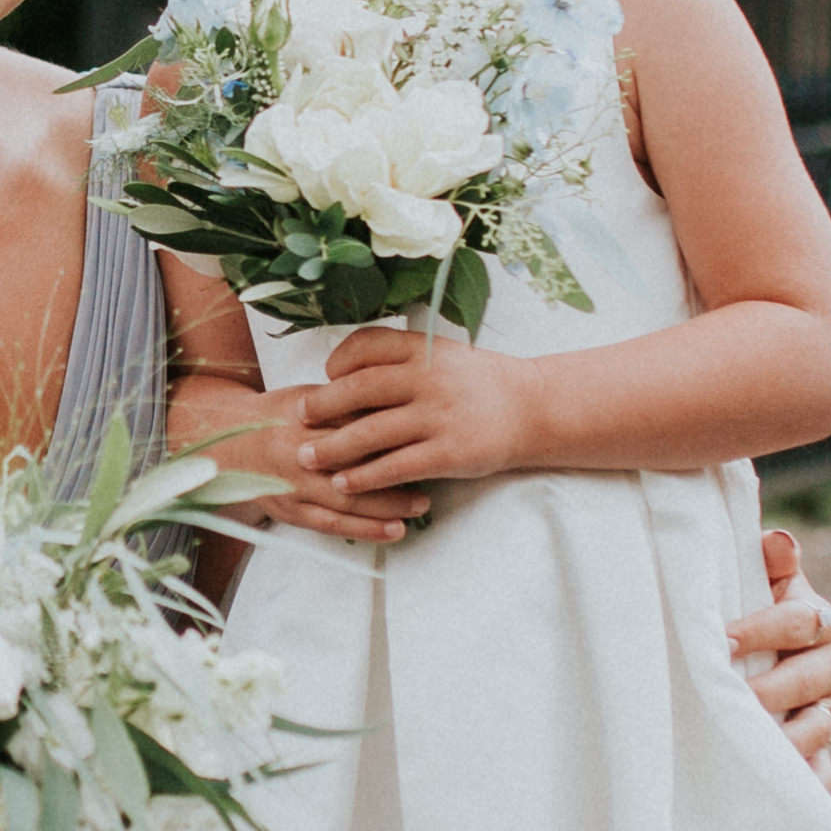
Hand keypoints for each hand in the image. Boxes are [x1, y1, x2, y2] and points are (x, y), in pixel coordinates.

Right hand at [175, 371, 424, 547]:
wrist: (224, 444)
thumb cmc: (277, 417)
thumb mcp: (308, 397)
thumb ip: (346, 404)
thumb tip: (399, 405)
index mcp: (302, 413)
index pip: (353, 420)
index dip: (391, 427)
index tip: (425, 429)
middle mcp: (295, 449)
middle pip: (353, 460)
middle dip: (395, 467)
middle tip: (434, 467)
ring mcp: (290, 484)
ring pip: (346, 498)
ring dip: (388, 504)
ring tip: (422, 505)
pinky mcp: (289, 510)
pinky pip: (331, 524)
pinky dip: (365, 529)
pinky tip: (394, 531)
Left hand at [296, 325, 554, 500]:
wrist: (532, 409)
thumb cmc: (478, 383)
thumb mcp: (442, 355)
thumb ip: (400, 358)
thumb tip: (342, 372)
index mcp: (424, 349)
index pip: (368, 347)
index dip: (338, 362)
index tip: (324, 377)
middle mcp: (428, 378)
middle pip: (360, 389)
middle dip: (323, 406)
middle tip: (299, 419)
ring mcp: (438, 416)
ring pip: (372, 432)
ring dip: (334, 447)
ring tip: (308, 457)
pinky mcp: (448, 452)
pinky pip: (396, 466)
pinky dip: (366, 476)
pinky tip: (345, 483)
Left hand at [729, 524, 830, 774]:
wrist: (746, 659)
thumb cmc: (743, 611)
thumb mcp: (753, 581)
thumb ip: (767, 562)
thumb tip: (779, 542)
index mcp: (816, 619)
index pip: (803, 621)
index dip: (765, 629)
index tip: (723, 641)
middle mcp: (829, 665)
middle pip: (820, 676)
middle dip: (777, 687)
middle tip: (736, 696)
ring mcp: (826, 710)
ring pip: (823, 726)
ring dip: (791, 738)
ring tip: (751, 743)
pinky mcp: (818, 751)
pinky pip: (822, 774)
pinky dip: (806, 783)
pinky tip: (779, 787)